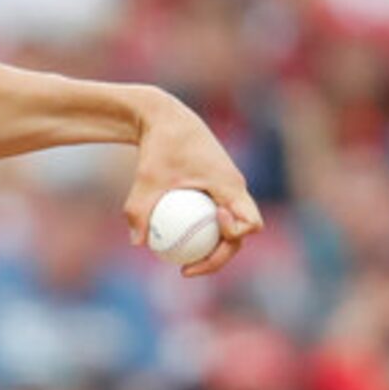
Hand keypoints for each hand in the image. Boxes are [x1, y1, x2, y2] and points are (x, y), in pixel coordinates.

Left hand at [125, 87, 262, 276]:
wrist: (167, 119)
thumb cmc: (159, 145)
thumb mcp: (146, 178)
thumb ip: (139, 210)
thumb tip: (138, 243)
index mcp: (230, 185)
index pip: (250, 222)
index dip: (235, 234)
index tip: (209, 229)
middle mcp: (235, 189)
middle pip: (241, 234)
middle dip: (220, 256)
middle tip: (187, 270)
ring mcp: (228, 190)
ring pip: (230, 229)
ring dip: (212, 248)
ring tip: (182, 266)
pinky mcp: (217, 190)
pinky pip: (216, 218)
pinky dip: (202, 233)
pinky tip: (174, 245)